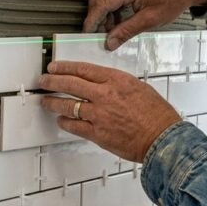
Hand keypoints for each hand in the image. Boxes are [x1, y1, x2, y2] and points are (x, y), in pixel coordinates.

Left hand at [39, 61, 181, 162]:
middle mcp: (104, 95)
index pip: (83, 69)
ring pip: (67, 105)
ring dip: (53, 102)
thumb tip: (103, 84)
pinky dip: (65, 122)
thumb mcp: (139, 88)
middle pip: (70, 84)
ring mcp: (99, 115)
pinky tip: (61, 120)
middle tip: (43, 81)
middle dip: (52, 81)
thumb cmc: (157, 116)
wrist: (163, 139)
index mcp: (116, 80)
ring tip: (46, 101)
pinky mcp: (97, 133)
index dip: (65, 67)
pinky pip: (74, 126)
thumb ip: (118, 84)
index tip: (55, 67)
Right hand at [85, 0, 206, 50]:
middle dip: (96, 18)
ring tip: (112, 29)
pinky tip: (118, 20)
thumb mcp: (149, 20)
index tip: (88, 32)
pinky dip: (111, 8)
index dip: (92, 20)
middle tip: (99, 34)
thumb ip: (126, 31)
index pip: (101, 3)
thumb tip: (110, 42)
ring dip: (104, 14)